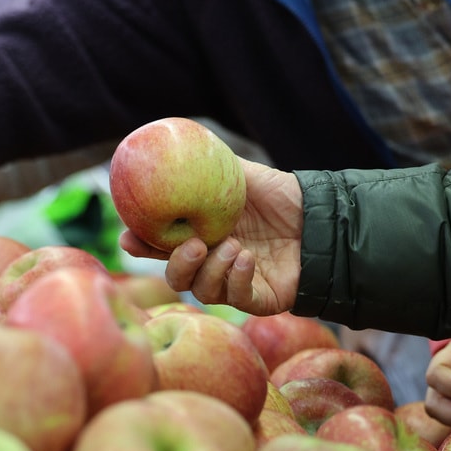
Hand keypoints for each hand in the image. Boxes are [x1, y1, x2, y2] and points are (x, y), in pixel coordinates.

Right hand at [118, 158, 302, 314]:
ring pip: (203, 291)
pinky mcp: (259, 299)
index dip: (142, 246)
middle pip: (177, 278)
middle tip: (194, 246)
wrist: (321, 214)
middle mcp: (214, 263)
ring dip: (213, 270)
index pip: (163, 247)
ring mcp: (234, 283)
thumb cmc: (281, 194)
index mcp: (202, 236)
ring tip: (235, 246)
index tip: (129, 238)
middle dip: (177, 265)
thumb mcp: (240, 174)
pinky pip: (236, 299)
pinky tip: (246, 260)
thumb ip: (206, 168)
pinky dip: (236, 281)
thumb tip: (168, 150)